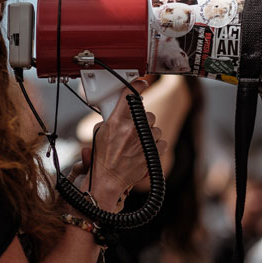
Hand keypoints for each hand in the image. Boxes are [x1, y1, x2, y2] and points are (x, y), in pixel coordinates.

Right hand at [83, 80, 166, 208]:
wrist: (108, 179)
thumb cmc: (102, 158)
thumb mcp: (100, 132)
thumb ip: (111, 118)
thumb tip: (120, 109)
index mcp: (116, 121)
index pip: (130, 95)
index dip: (138, 86)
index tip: (142, 83)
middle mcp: (131, 129)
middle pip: (147, 113)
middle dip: (142, 120)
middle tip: (133, 129)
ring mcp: (143, 141)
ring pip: (155, 128)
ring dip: (148, 134)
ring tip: (137, 143)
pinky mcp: (152, 152)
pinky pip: (161, 142)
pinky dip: (156, 146)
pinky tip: (145, 150)